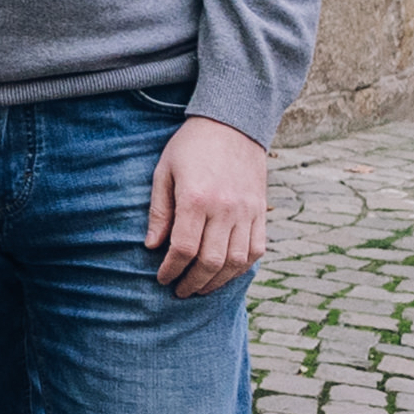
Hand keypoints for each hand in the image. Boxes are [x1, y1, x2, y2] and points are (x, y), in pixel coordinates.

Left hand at [147, 113, 270, 294]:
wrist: (233, 123)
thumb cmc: (191, 146)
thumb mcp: (164, 172)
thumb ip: (159, 211)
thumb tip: (151, 246)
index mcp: (196, 198)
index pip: (183, 248)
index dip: (170, 269)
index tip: (162, 278)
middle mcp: (225, 208)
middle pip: (210, 261)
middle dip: (192, 282)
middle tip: (179, 290)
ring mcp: (247, 211)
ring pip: (235, 261)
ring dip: (217, 281)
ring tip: (200, 287)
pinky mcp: (261, 211)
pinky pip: (256, 249)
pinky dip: (241, 267)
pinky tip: (225, 272)